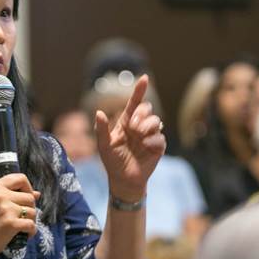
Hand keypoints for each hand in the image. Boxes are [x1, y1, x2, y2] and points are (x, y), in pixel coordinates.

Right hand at [0, 173, 38, 257]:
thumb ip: (15, 196)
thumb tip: (37, 194)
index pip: (21, 178)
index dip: (28, 188)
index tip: (24, 199)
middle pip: (30, 197)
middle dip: (29, 209)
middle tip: (20, 218)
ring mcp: (5, 209)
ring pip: (33, 212)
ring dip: (30, 221)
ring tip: (19, 227)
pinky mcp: (11, 223)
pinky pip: (32, 225)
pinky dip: (31, 232)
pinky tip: (23, 235)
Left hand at [94, 75, 165, 201]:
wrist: (124, 180)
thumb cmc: (112, 162)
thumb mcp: (103, 146)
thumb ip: (101, 129)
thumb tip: (98, 112)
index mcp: (126, 123)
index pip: (134, 103)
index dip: (139, 90)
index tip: (144, 78)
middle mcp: (139, 127)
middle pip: (147, 109)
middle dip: (142, 114)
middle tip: (133, 127)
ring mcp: (150, 136)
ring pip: (156, 121)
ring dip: (148, 126)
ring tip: (139, 137)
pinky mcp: (158, 147)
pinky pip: (160, 138)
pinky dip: (153, 141)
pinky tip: (145, 148)